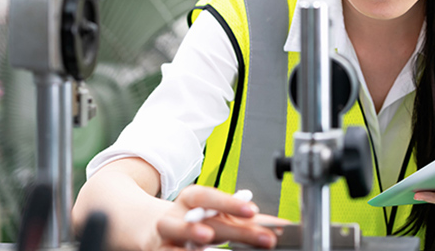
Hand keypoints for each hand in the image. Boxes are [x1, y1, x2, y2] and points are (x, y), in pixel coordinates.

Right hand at [156, 185, 277, 250]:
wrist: (153, 231)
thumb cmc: (194, 222)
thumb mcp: (218, 216)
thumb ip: (247, 220)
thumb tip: (281, 226)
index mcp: (192, 199)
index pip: (210, 196)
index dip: (230, 203)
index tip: (253, 210)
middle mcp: (177, 213)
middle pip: (205, 218)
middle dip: (234, 230)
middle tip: (262, 238)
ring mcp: (165, 234)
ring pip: (175, 231)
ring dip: (191, 233)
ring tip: (207, 237)